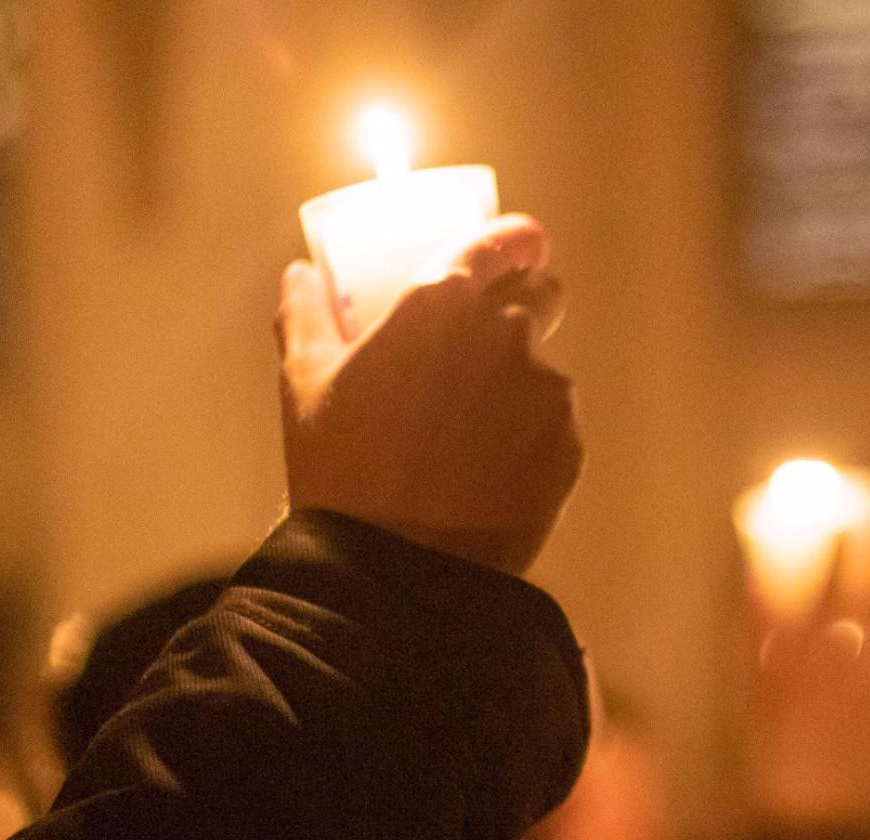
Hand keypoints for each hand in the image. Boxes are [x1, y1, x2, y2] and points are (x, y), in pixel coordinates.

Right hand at [275, 214, 581, 574]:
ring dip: (519, 383)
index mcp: (444, 301)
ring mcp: (547, 390)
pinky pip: (556, 424)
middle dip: (523, 305)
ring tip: (470, 436)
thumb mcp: (305, 385)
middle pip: (543, 294)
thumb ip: (304, 315)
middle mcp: (508, 332)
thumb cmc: (343, 468)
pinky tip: (491, 472)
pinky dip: (533, 436)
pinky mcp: (570, 445)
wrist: (395, 570)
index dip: (517, 239)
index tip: (521, 247)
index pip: (505, 239)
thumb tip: (299, 274)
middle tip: (483, 348)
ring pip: (546, 368)